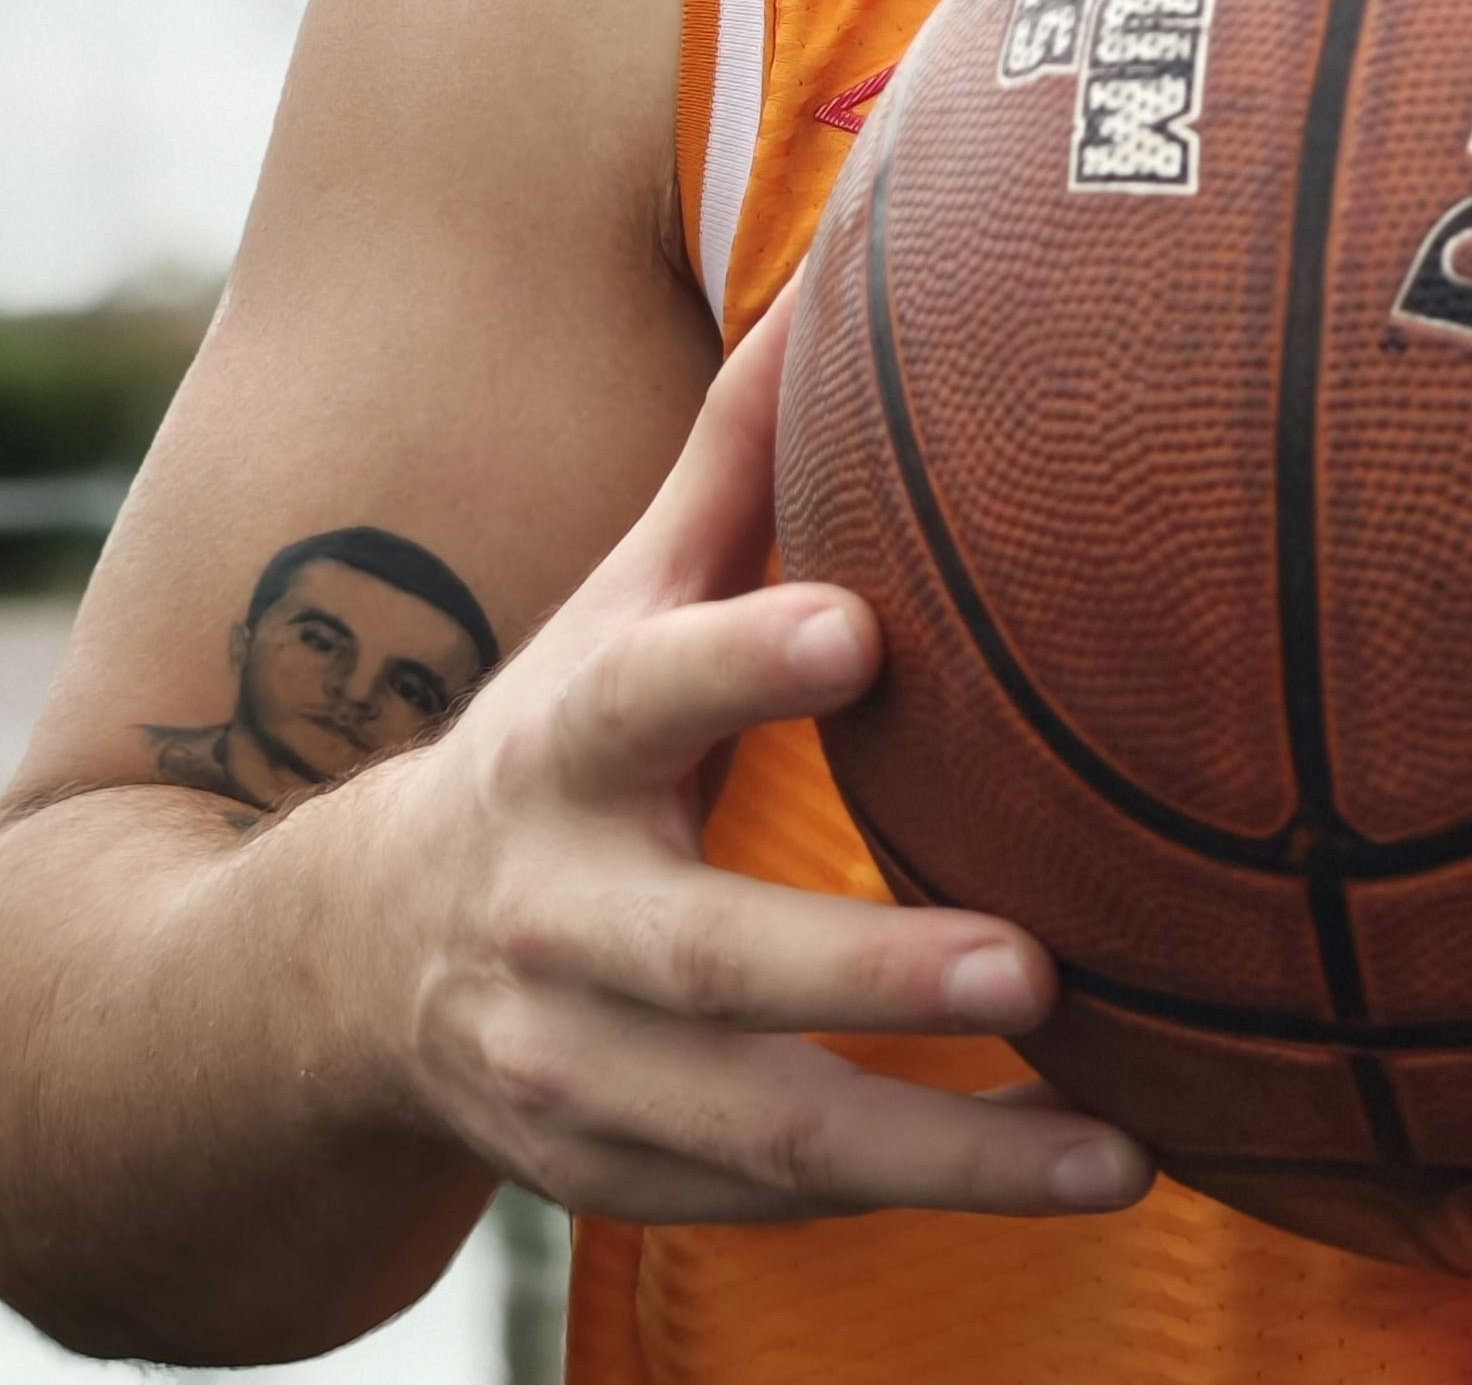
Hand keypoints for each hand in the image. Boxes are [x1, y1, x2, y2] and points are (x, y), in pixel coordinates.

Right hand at [345, 286, 1151, 1225]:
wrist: (348, 972)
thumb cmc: (560, 744)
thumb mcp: (619, 604)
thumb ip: (735, 465)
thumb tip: (851, 266)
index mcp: (560, 743)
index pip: (644, 692)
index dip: (739, 662)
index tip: (860, 632)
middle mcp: (551, 918)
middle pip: (711, 964)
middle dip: (870, 973)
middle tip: (1038, 967)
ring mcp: (571, 1070)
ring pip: (758, 1132)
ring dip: (942, 1151)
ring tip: (1123, 1146)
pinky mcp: (611, 1180)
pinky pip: (768, 1206)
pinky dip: (912, 1203)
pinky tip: (1066, 1181)